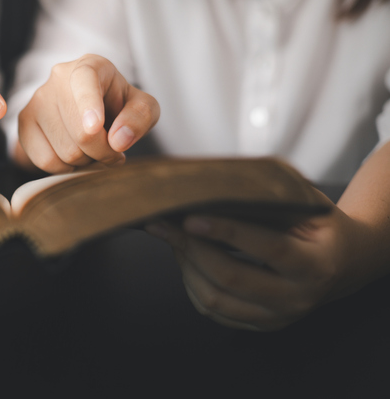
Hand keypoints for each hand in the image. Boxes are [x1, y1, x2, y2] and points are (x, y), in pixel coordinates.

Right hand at [16, 54, 158, 172]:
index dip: (89, 105)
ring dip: (86, 162)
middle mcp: (58, 78)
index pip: (85, 81)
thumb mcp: (142, 106)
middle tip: (112, 150)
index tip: (95, 127)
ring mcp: (37, 100)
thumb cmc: (117, 106)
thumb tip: (119, 140)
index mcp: (90, 66)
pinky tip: (74, 157)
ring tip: (92, 150)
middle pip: (81, 133)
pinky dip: (65, 169)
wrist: (86, 113)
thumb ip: (140, 117)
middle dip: (103, 152)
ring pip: (64, 152)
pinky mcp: (24, 123)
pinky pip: (45, 161)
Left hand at [146, 195, 360, 330]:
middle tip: (167, 222)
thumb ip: (270, 199)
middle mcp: (297, 297)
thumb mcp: (307, 206)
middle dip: (192, 247)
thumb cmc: (319, 226)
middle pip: (231, 277)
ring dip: (185, 265)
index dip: (227, 232)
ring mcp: (278, 317)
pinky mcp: (260, 325)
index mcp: (315, 264)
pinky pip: (213, 311)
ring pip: (215, 299)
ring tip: (172, 236)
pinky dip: (191, 283)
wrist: (344, 262)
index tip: (191, 217)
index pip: (267, 247)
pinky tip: (185, 257)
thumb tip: (212, 186)